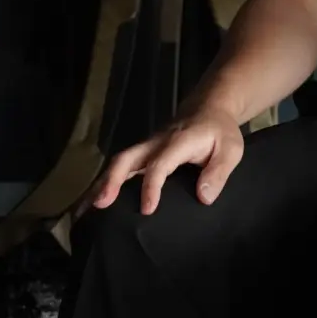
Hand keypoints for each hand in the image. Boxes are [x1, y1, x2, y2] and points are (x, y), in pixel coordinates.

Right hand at [79, 105, 245, 216]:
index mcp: (177, 143)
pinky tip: (95, 201)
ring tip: (85, 209)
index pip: (159, 165)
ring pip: (119, 163)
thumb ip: (218, 172)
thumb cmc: (219, 131)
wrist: (208, 107)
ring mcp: (146, 147)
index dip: (151, 187)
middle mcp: (155, 143)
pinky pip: (122, 167)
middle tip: (99, 205)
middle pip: (126, 159)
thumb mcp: (231, 150)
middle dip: (110, 181)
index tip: (147, 209)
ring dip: (101, 183)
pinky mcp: (143, 154)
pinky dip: (106, 182)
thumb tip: (204, 197)